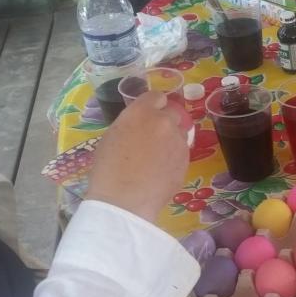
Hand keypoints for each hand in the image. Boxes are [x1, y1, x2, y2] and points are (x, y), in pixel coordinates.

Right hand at [86, 92, 190, 223]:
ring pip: (181, 132)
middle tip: (153, 136)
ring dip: (172, 138)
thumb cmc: (108, 169)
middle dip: (165, 120)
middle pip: (173, 112)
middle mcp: (164, 122)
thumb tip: (141, 124)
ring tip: (157, 155)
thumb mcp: (112, 137)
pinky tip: (162, 169)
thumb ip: (131, 124)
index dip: (153, 105)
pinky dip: (175, 155)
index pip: (156, 96)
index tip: (149, 113)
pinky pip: (182, 150)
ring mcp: (178, 141)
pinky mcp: (187, 159)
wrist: (124, 200)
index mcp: (141, 112)